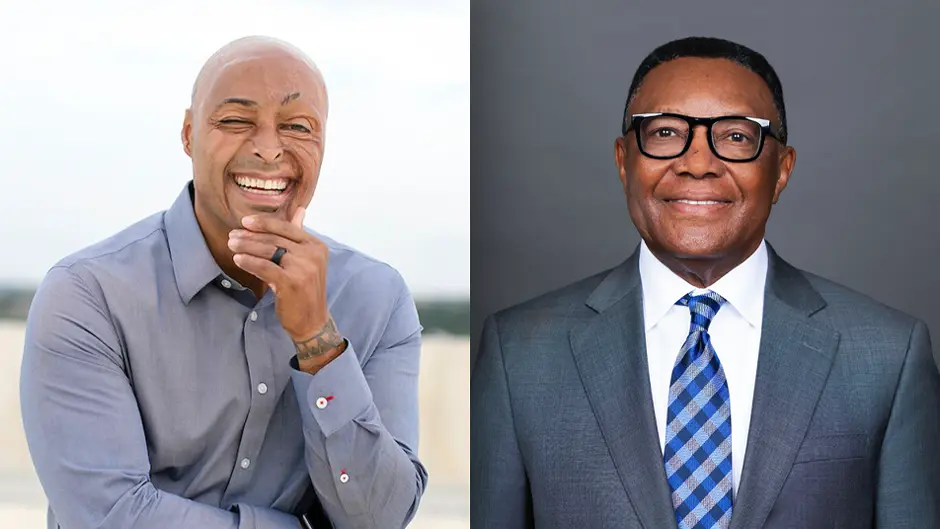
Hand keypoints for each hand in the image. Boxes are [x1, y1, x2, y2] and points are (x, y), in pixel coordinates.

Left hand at [228, 208, 345, 368]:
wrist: (312, 321)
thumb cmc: (305, 291)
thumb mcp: (306, 261)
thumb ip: (299, 237)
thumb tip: (299, 210)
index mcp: (316, 246)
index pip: (287, 228)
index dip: (264, 223)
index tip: (245, 222)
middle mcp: (312, 254)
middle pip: (275, 239)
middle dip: (250, 236)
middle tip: (232, 236)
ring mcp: (303, 267)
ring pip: (268, 250)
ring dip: (246, 246)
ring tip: (231, 245)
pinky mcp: (292, 282)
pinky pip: (264, 266)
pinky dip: (249, 262)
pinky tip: (238, 260)